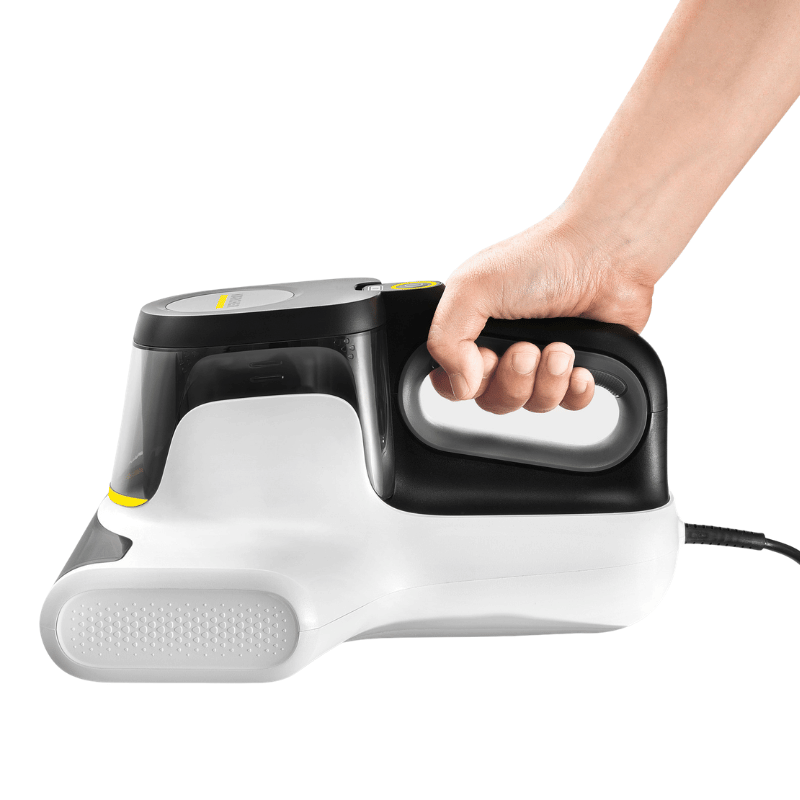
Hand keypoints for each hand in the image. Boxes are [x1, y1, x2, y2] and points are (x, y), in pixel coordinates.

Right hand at [427, 213, 654, 412]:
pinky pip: (568, 404)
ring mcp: (540, 359)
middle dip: (512, 380)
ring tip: (560, 348)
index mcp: (472, 328)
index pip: (452, 381)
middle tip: (527, 349)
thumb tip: (459, 384)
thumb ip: (444, 339)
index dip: (468, 382)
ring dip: (546, 380)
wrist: (607, 255)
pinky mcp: (576, 368)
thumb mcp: (471, 287)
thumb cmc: (543, 258)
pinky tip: (579, 366)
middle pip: (493, 400)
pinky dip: (575, 390)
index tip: (486, 358)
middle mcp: (504, 346)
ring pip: (531, 404)